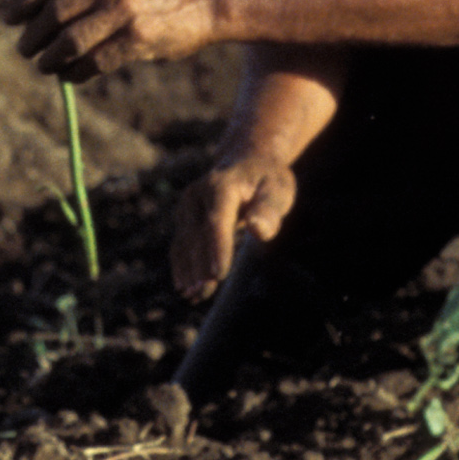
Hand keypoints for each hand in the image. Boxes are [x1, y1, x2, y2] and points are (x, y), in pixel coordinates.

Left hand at [11, 0, 221, 81]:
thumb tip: (39, 6)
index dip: (20, 1)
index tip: (8, 18)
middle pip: (52, 14)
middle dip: (32, 36)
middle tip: (25, 50)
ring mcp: (123, 10)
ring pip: (69, 41)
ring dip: (50, 59)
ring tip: (45, 66)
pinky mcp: (138, 38)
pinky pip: (94, 61)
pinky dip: (77, 73)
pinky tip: (72, 77)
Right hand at [173, 147, 301, 299]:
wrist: (246, 162)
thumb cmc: (267, 181)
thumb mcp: (278, 190)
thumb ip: (269, 210)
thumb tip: (260, 230)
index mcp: (221, 185)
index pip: (217, 220)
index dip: (217, 247)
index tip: (218, 274)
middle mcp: (197, 195)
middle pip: (196, 235)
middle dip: (199, 265)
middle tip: (204, 293)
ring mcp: (187, 207)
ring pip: (183, 243)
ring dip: (187, 271)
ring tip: (192, 297)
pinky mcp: (183, 219)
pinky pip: (180, 246)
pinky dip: (182, 268)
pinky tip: (186, 290)